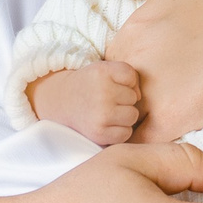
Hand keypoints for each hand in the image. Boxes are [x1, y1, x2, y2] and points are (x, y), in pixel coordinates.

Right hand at [27, 62, 141, 146]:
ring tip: (107, 111)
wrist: (62, 102)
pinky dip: (119, 130)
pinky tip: (106, 123)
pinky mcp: (99, 133)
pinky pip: (126, 133)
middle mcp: (101, 92)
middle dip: (123, 99)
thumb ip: (128, 75)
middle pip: (134, 97)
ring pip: (133, 116)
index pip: (131, 76)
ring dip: (124, 115)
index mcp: (102, 72)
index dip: (125, 81)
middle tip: (105, 98)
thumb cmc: (91, 85)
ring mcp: (100, 114)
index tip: (110, 83)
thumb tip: (139, 98)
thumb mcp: (105, 69)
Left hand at [97, 0, 202, 141]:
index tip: (149, 81)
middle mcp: (133, 60)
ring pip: (122, 121)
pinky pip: (143, 142)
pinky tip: (172, 136)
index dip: (125, 77)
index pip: (109, 65)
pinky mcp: (173, 120)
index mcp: (132, 29)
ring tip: (163, 123)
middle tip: (158, 105)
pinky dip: (149, 144)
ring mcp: (150, 92)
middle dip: (125, 103)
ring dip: (134, 126)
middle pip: (111, 95)